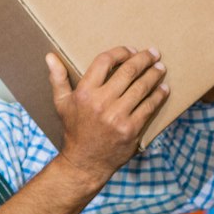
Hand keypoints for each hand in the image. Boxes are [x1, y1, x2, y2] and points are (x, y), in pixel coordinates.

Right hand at [44, 47, 171, 182]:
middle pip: (128, 72)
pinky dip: (158, 96)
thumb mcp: (61, 104)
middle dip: (144, 59)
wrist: (85, 162)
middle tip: (154, 53)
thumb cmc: (74, 130)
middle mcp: (101, 103)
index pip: (105, 61)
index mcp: (84, 92)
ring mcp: (117, 116)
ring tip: (160, 69)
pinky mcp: (130, 129)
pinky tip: (163, 89)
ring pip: (141, 88)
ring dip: (154, 75)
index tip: (131, 50)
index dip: (121, 52)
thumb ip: (57, 78)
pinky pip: (149, 107)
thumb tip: (50, 56)